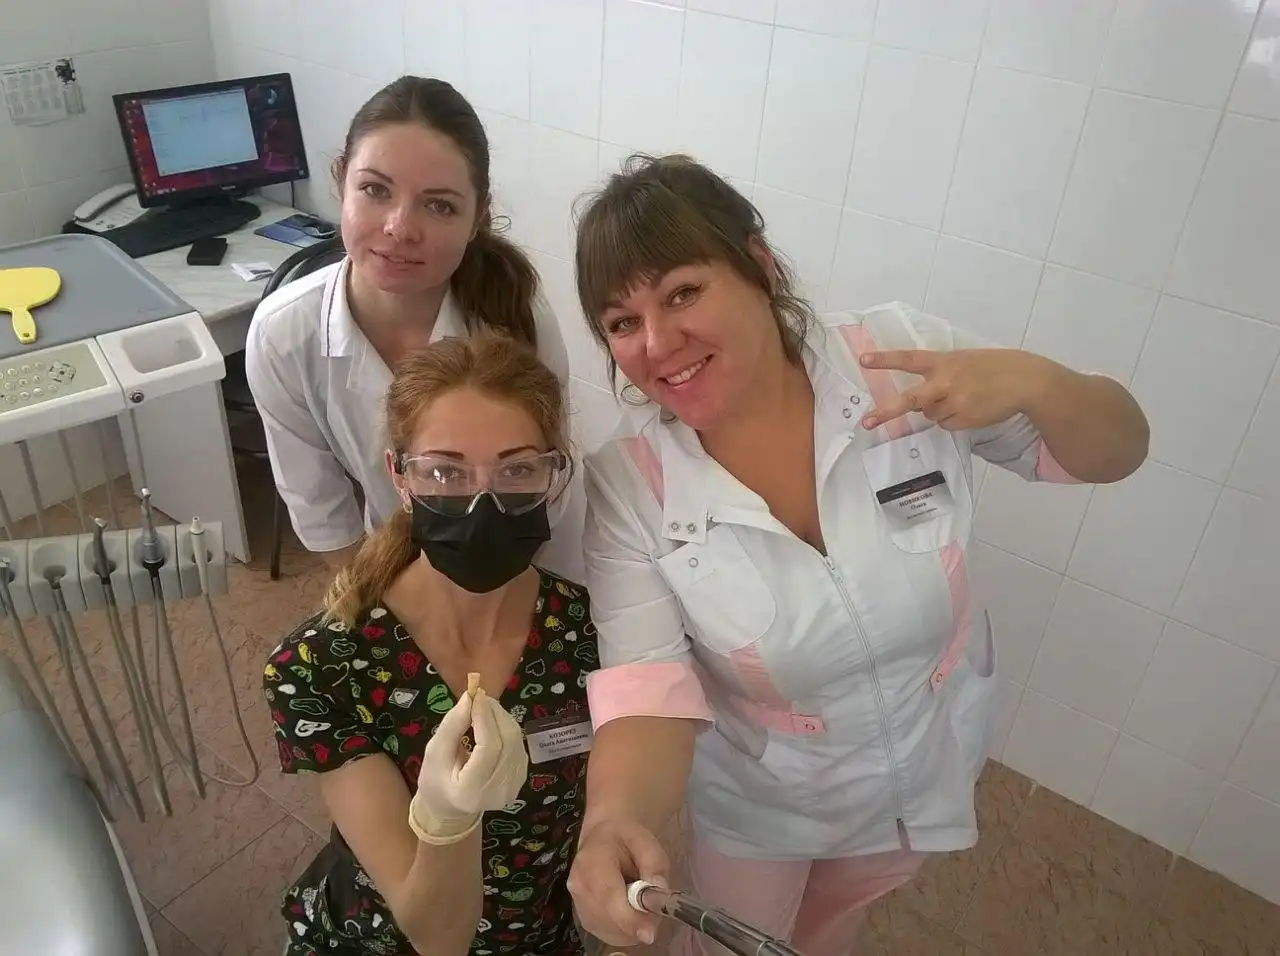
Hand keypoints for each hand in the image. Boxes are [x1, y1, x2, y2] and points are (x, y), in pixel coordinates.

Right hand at [408, 689, 528, 844]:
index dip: (485, 717)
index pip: (488, 748)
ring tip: (483, 708)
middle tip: (479, 697)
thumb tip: (470, 697)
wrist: (450, 807)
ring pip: (516, 741)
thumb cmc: (436, 780)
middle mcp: (498, 791)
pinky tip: (492, 724)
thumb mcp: (435, 752)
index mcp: (471, 791)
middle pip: (507, 741)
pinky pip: (518, 746)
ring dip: (502, 718)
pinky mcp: (520, 779)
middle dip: (495, 713)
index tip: (476, 694)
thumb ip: (452, 725)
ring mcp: (513, 787)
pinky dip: (506, 729)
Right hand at [567, 818, 668, 946]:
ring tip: (641, 904)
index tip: (651, 933)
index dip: (630, 919)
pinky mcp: (583, 916)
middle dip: (637, 923)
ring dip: (631, 928)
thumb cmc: (625, 838)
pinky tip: (630, 912)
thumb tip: (659, 893)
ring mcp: (577, 903)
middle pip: (609, 920)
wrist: (600, 837)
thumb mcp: (646, 841)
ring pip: (609, 932)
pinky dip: (623, 931)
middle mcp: (580, 886)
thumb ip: (655, 865)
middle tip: (655, 908)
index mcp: (593, 862)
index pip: (609, 897)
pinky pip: (606, 934)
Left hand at [858, 347, 1051, 431]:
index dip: (886, 360)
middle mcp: (946, 381)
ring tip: (964, 399)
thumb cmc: (993, 367)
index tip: (863, 360)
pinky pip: (947, 424)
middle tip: (867, 422)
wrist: (1025, 380)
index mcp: (944, 361)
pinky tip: (972, 408)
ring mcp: (955, 402)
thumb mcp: (964, 361)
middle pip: (911, 400)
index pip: (909, 359)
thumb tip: (922, 402)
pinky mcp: (965, 418)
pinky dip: (954, 420)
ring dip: (940, 411)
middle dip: (887, 412)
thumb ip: (941, 374)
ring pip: (931, 415)